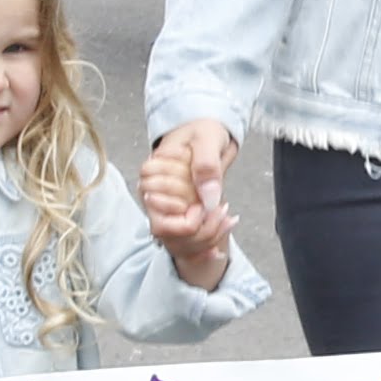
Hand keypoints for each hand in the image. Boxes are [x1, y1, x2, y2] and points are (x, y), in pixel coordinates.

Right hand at [138, 137, 238, 286]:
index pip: (156, 207)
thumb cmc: (204, 131)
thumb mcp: (207, 139)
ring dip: (205, 238)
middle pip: (164, 230)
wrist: (208, 133)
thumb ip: (206, 165)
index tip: (205, 204)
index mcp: (151, 173)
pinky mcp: (178, 217)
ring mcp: (164, 208)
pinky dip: (205, 248)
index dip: (183, 213)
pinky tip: (220, 246)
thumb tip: (208, 198)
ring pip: (175, 243)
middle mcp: (152, 194)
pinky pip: (185, 245)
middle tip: (224, 210)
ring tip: (229, 219)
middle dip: (198, 228)